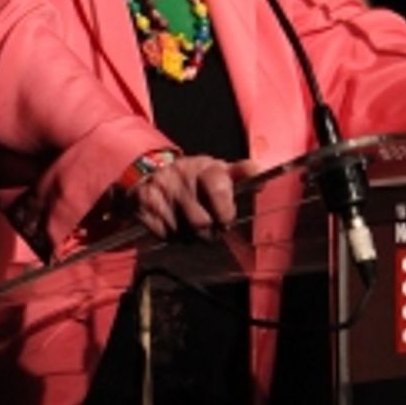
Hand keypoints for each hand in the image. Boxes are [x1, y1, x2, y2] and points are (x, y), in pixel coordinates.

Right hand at [127, 154, 258, 239]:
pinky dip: (172, 236)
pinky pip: (164, 235)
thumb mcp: (218, 170)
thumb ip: (241, 173)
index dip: (225, 212)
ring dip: (190, 236)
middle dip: (209, 232)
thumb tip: (260, 179)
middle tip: (211, 229)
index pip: (218, 190)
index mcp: (203, 168)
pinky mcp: (145, 205)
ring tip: (191, 224)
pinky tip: (174, 224)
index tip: (226, 220)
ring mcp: (160, 191)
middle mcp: (180, 177)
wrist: (151, 173)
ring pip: (183, 233)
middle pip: (201, 223)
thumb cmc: (195, 178)